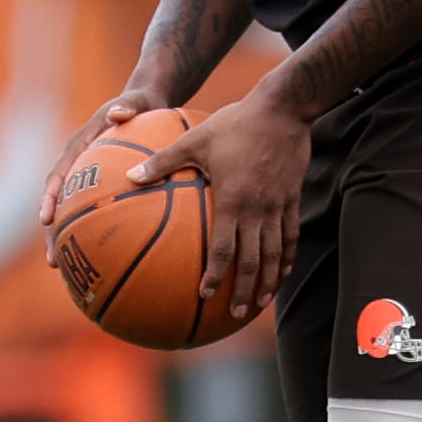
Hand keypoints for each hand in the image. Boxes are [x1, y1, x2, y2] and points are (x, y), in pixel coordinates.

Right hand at [39, 88, 165, 257]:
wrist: (145, 105)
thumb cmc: (140, 104)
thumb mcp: (135, 101)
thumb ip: (126, 106)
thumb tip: (117, 113)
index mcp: (78, 148)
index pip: (58, 175)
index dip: (50, 198)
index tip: (46, 220)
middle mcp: (76, 166)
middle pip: (57, 203)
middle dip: (53, 233)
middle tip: (53, 260)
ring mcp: (86, 179)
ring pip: (71, 213)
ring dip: (65, 240)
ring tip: (64, 270)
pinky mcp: (100, 188)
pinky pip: (92, 212)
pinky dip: (92, 233)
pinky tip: (105, 260)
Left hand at [130, 81, 312, 322]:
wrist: (283, 109)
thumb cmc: (234, 123)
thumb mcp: (193, 139)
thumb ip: (162, 161)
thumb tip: (130, 177)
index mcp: (234, 200)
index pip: (224, 248)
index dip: (216, 274)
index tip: (205, 294)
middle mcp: (258, 209)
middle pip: (254, 260)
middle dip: (244, 290)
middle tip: (235, 313)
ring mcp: (279, 206)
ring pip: (277, 254)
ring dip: (269, 281)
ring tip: (261, 303)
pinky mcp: (292, 199)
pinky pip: (292, 236)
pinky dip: (287, 258)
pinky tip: (283, 271)